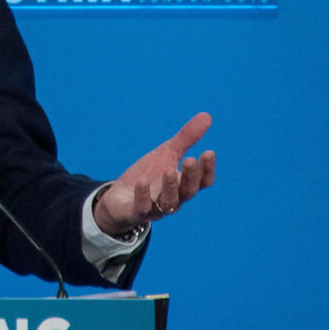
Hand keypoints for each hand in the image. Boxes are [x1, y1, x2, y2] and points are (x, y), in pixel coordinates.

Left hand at [93, 112, 215, 235]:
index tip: (209, 152)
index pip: (202, 181)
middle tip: (190, 160)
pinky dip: (143, 196)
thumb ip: (186, 139)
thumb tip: (207, 115)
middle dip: (190, 176)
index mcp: (183, 185)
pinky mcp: (135, 213)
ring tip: (168, 169)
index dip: (207, 169)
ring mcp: (155, 208)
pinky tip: (142, 182)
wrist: (119, 198)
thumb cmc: (149, 175)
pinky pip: (141, 208)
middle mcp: (174, 199)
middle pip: (188, 191)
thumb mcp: (166, 154)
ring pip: (169, 202)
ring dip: (170, 187)